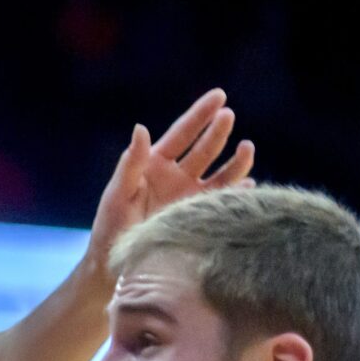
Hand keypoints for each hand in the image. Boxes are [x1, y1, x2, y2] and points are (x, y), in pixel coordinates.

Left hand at [85, 88, 255, 264]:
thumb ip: (131, 163)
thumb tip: (141, 128)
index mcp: (156, 164)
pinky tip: (248, 188)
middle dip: (217, 132)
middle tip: (228, 116)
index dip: (200, 114)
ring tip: (247, 148)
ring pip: (221, 174)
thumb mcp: (118, 193)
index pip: (182, 134)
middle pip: (204, 149)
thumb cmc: (111, 226)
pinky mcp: (199, 218)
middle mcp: (177, 177)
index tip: (220, 95)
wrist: (115, 264)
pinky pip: (223, 202)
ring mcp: (190, 197)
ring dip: (236, 162)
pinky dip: (237, 195)